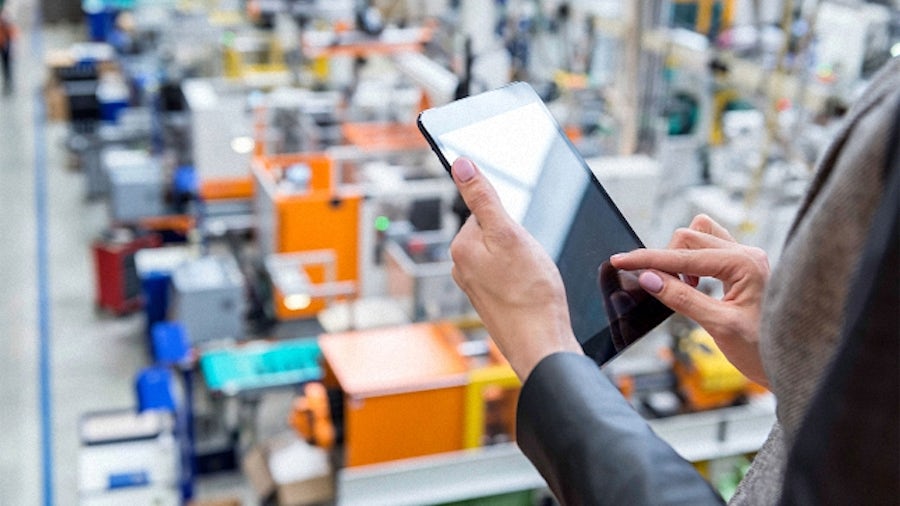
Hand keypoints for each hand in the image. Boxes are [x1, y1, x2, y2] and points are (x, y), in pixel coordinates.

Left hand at [449, 158, 581, 379]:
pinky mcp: (492, 302)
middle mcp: (462, 267)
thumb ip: (483, 198)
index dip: (511, 220)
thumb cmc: (530, 294)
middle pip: (496, 232)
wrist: (542, 345)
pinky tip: (533, 292)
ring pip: (506, 255)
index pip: (486, 211)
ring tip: (533, 279)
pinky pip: (511, 276)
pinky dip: (525, 279)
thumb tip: (460, 164)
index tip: (521, 240)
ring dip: (523, 260)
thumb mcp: (509, 234)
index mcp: (461, 248)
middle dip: (518, 240)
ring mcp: (476, 287)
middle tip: (531, 261)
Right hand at [610, 214, 770, 386]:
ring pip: (699, 236)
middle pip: (689, 237)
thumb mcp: (718, 326)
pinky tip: (693, 284)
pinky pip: (709, 247)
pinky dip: (692, 260)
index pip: (684, 256)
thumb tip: (649, 278)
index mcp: (745, 264)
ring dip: (680, 256)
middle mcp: (747, 253)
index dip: (648, 259)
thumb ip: (682, 298)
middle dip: (665, 259)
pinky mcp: (742, 267)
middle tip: (657, 288)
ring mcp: (746, 258)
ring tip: (682, 287)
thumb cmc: (763, 350)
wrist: (792, 364)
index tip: (620, 260)